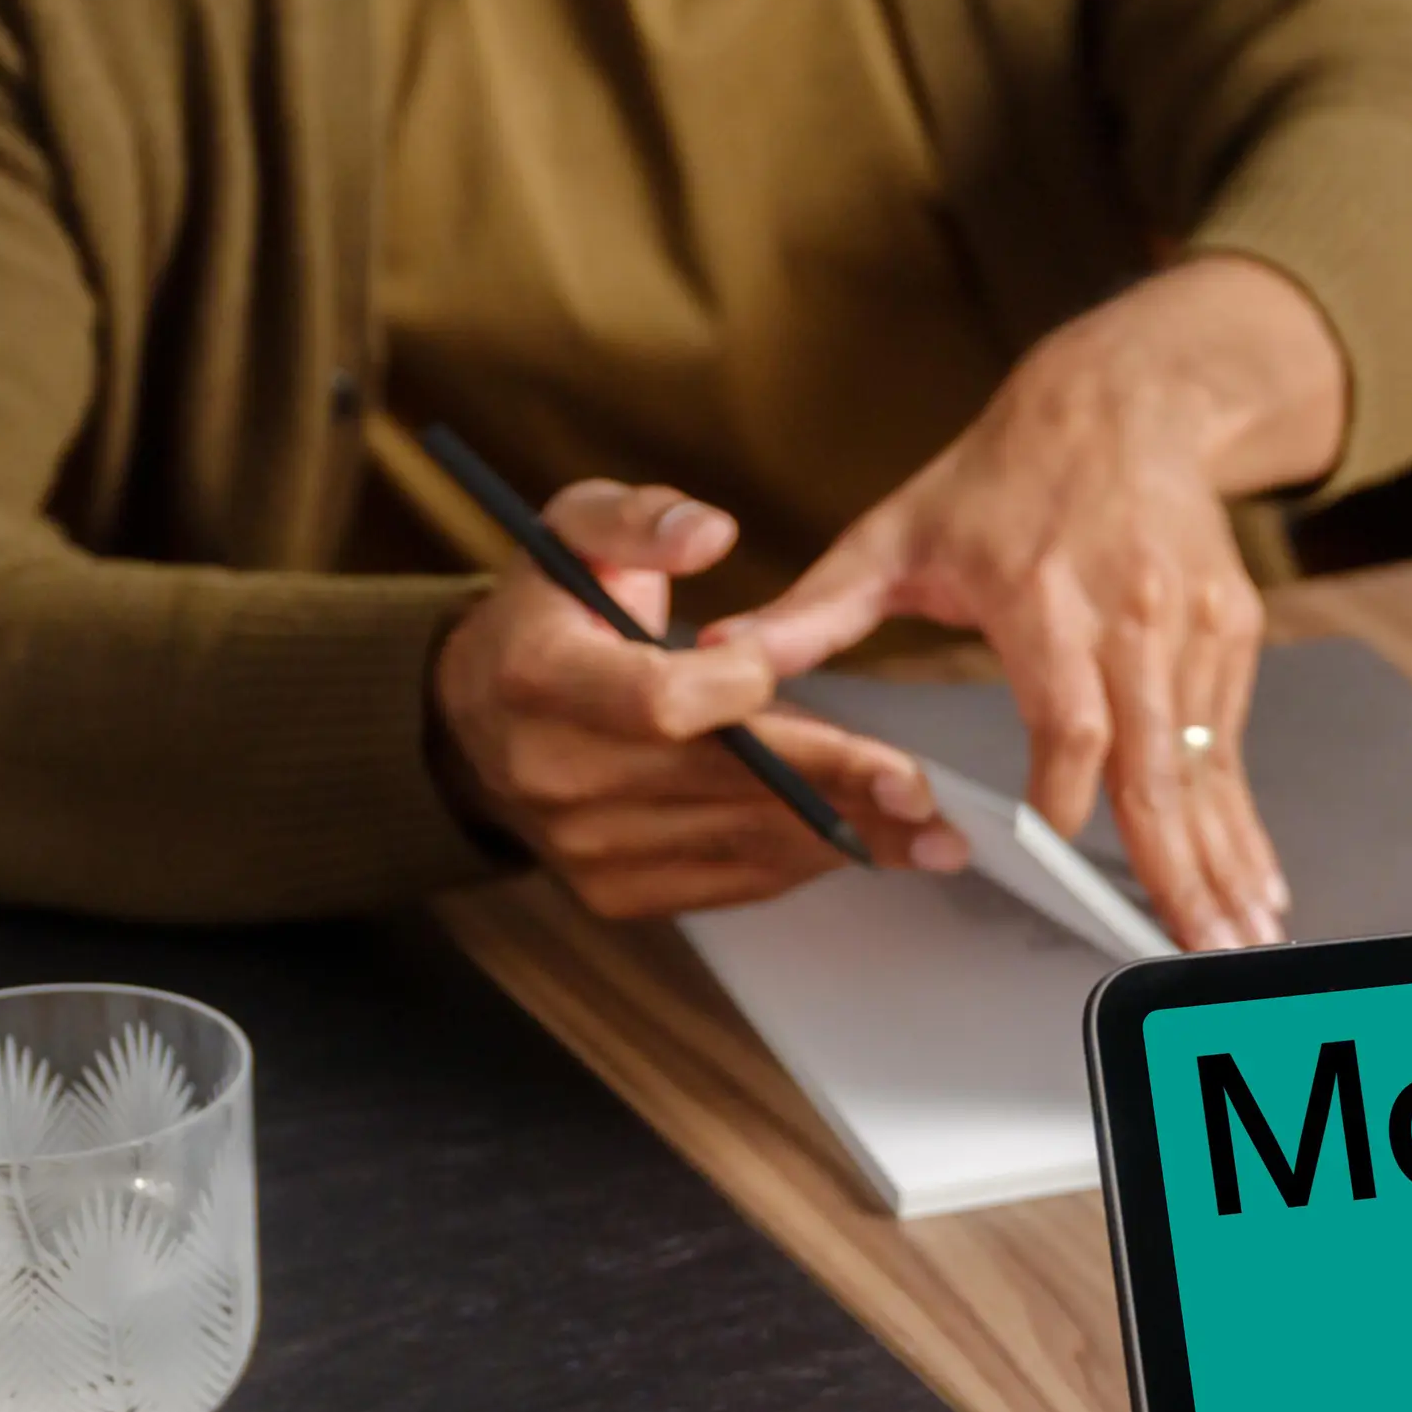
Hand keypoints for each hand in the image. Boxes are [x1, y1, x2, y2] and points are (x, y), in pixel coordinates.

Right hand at [429, 481, 959, 917]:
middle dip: (832, 782)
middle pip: (720, 785)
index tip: (773, 664)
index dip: (734, 689)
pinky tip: (867, 843)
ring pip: (738, 842)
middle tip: (923, 791)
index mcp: (541, 679)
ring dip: (843, 838)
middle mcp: (555, 775)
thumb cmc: (550, 611)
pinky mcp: (615, 891)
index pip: (662, 703)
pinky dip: (802, 861)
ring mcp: (584, 846)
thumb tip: (710, 532)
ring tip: (929, 832)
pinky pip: (730, 880)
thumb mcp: (576, 531)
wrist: (483, 715)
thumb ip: (640, 520)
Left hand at [723, 258, 1347, 952]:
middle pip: (1155, 762)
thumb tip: (720, 661)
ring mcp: (1189, 626)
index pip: (1067, 715)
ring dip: (1224, 860)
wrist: (1127, 399)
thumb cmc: (1005, 474)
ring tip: (1240, 940)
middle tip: (1193, 945)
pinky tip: (1256, 884)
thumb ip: (814, 610)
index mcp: (1042, 596)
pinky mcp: (1230, 633)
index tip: (1058, 847)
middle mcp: (1129, 615)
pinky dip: (1243, 822)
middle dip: (1176, 863)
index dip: (1066, 787)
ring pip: (1205, 767)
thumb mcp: (898, 533)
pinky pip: (1231, 748)